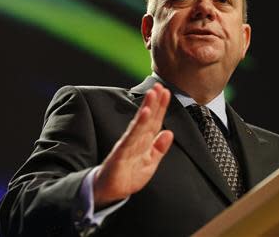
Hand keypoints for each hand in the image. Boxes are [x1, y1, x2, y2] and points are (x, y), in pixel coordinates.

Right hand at [93, 83, 173, 208]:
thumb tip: (169, 132)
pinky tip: (143, 114)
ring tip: (153, 94)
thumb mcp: (149, 163)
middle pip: (147, 119)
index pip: (154, 122)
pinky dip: (137, 125)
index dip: (160, 108)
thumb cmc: (128, 176)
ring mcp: (127, 145)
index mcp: (143, 142)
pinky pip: (130, 137)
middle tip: (160, 86)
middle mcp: (135, 140)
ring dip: (147, 108)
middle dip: (154, 102)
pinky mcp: (120, 153)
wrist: (109, 192)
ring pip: (139, 124)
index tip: (166, 92)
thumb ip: (159, 148)